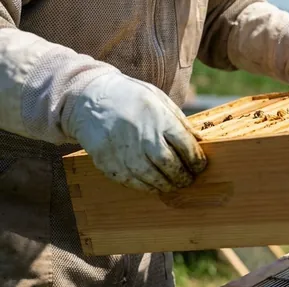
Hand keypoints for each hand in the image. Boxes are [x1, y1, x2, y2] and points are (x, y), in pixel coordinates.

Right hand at [64, 73, 207, 192]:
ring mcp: (123, 152)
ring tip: (173, 184)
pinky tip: (153, 185)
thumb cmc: (130, 98)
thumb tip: (200, 142)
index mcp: (159, 119)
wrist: (88, 98)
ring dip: (167, 185)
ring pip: (152, 178)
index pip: (186, 147)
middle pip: (170, 166)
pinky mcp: (109, 163)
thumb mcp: (158, 99)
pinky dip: (146, 187)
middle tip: (188, 179)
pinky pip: (132, 182)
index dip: (197, 161)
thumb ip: (179, 121)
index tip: (200, 166)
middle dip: (183, 176)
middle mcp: (142, 137)